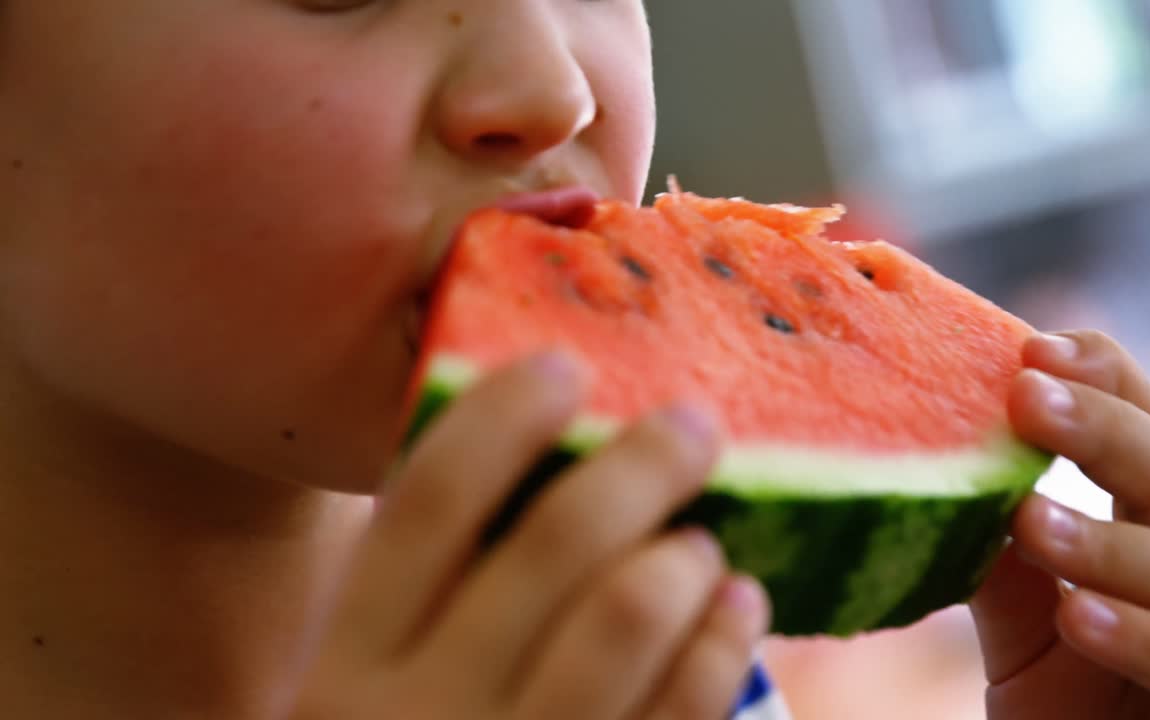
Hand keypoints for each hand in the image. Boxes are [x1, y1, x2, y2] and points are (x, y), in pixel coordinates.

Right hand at [278, 353, 768, 718]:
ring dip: (681, 556)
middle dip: (639, 465)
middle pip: (551, 542)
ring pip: (623, 619)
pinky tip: (737, 607)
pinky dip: (719, 647)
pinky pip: (676, 712)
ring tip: (700, 542)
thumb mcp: (371, 689)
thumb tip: (548, 460)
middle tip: (692, 425)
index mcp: (346, 660)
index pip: (427, 500)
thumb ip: (428, 597)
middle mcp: (416, 711)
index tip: (565, 365)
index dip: (502, 419)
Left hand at [970, 331, 1149, 719]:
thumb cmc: (1088, 713)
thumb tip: (941, 481)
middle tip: (1026, 396)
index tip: (1031, 350)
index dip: (1105, 383)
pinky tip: (1082, 616)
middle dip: (1104, 432)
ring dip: (1110, 542)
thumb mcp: (1030, 638)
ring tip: (1029, 521)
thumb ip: (1001, 571)